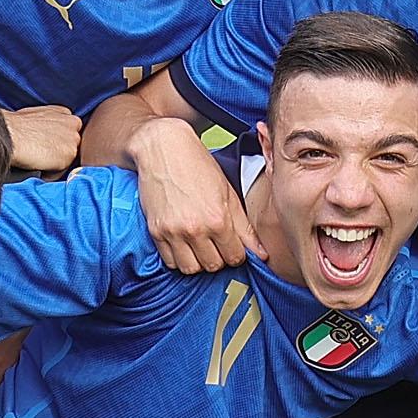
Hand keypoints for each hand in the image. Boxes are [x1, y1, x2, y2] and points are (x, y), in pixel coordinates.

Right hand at [5, 105, 81, 177]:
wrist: (11, 134)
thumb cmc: (16, 126)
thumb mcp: (37, 115)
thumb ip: (50, 123)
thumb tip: (47, 134)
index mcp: (64, 113)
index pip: (68, 131)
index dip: (56, 140)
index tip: (46, 145)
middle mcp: (73, 124)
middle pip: (71, 144)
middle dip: (59, 151)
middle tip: (41, 153)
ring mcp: (73, 140)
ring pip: (68, 157)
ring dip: (56, 162)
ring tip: (38, 159)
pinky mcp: (69, 155)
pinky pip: (62, 170)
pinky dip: (51, 172)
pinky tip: (39, 165)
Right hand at [126, 119, 258, 272]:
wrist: (163, 148)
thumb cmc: (198, 167)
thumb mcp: (228, 194)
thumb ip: (245, 228)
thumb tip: (261, 255)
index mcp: (218, 219)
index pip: (235, 258)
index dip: (236, 253)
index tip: (232, 245)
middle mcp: (195, 229)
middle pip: (213, 266)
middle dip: (218, 258)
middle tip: (216, 243)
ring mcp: (173, 232)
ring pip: (190, 269)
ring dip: (198, 261)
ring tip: (199, 245)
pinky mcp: (155, 231)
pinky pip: (170, 261)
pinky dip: (178, 257)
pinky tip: (183, 242)